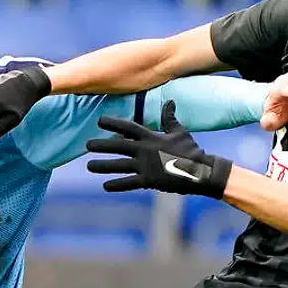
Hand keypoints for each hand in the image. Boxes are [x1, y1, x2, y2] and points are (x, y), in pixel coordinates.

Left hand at [84, 101, 232, 197]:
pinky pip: (129, 183)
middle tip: (87, 144)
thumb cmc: (190, 150)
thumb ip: (169, 118)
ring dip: (103, 166)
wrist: (200, 171)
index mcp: (151, 137)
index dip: (113, 123)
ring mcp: (146, 166)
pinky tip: (105, 186)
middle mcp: (145, 150)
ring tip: (89, 166)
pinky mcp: (149, 181)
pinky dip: (117, 185)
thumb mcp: (180, 131)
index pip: (128, 127)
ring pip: (119, 165)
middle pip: (118, 146)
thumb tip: (169, 101)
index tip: (99, 121)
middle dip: (101, 145)